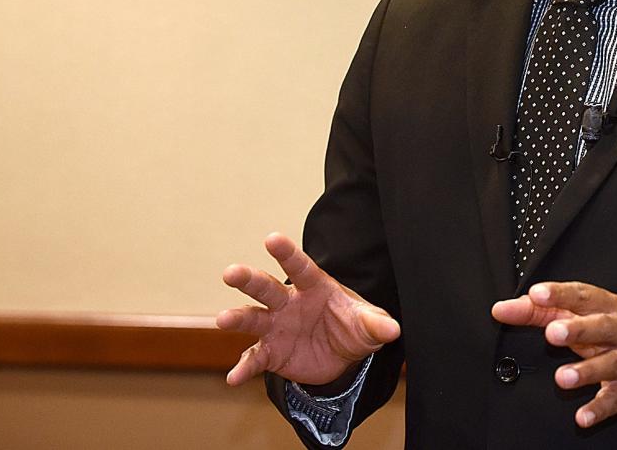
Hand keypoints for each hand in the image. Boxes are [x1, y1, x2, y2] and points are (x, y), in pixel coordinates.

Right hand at [216, 233, 399, 386]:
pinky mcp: (272, 352)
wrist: (342, 357)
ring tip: (222, 320)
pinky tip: (233, 378)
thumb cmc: (353, 327)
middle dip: (248, 279)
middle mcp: (290, 303)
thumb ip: (377, 325)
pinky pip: (255, 358)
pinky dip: (244, 367)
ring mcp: (277, 327)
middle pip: (266, 288)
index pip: (300, 267)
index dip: (287, 253)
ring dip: (237, 319)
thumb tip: (394, 330)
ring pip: (252, 319)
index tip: (272, 238)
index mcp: (314, 287)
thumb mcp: (368, 325)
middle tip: (230, 273)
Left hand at [491, 281, 616, 428]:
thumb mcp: (581, 316)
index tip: (537, 294)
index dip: (559, 294)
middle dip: (578, 329)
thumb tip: (502, 309)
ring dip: (587, 371)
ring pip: (610, 363)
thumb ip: (539, 312)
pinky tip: (582, 417)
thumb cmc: (612, 332)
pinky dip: (598, 408)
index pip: (581, 296)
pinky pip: (614, 399)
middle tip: (553, 333)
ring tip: (563, 378)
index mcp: (605, 306)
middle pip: (601, 326)